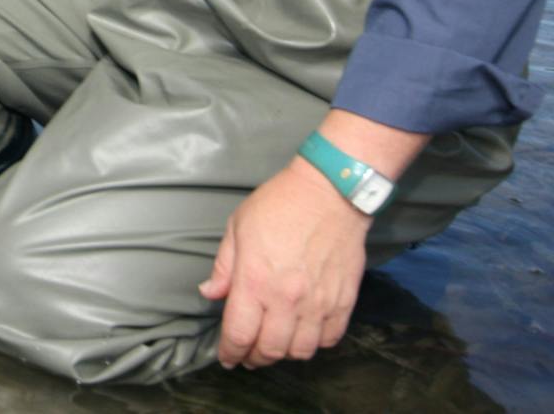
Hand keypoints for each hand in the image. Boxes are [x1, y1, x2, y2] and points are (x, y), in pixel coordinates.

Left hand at [200, 159, 370, 368]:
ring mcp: (318, 303)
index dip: (230, 353)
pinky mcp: (343, 302)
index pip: (239, 334)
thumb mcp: (238, 228)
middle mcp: (286, 299)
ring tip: (274, 344)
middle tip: (248, 354)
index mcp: (255, 281)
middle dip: (254, 358)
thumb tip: (210, 294)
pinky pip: (329, 339)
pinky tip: (303, 333)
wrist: (330, 194)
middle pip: (270, 350)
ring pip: (300, 351)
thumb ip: (224, 266)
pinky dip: (314, 344)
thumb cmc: (279, 205)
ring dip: (284, 354)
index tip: (228, 358)